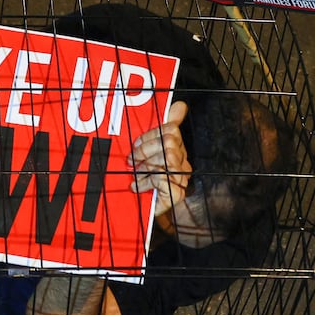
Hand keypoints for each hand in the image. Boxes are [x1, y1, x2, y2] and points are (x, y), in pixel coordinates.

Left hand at [128, 101, 189, 218]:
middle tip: (131, 160)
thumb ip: (163, 128)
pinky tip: (136, 186)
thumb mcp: (149, 153)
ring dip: (146, 166)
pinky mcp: (176, 194)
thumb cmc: (146, 180)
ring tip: (135, 173)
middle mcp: (182, 163)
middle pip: (170, 142)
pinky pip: (163, 179)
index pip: (171, 129)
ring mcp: (181, 179)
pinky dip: (146, 182)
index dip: (151, 134)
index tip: (135, 144)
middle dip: (146, 150)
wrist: (147, 210)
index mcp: (177, 150)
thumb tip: (179, 104)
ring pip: (168, 158)